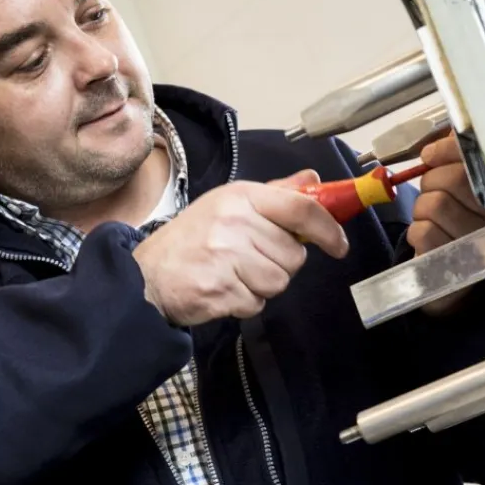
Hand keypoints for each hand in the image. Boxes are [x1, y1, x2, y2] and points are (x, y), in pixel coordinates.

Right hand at [132, 170, 348, 324]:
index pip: (301, 208)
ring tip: (233, 273)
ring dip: (262, 285)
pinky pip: (257, 304)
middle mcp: (233, 223)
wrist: (146, 276)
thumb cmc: (191, 240)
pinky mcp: (219, 290)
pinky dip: (244, 302)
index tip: (339, 244)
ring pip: (279, 282)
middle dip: (280, 263)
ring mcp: (225, 257)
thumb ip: (276, 195)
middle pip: (294, 255)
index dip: (329, 228)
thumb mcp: (229, 205)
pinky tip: (223, 288)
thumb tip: (314, 181)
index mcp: (240, 197)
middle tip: (249, 258)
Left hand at [409, 133, 484, 313]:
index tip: (430, 155)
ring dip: (423, 209)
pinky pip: (421, 231)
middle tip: (435, 192)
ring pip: (432, 204)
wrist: (455, 278)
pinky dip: (417, 232)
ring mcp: (476, 242)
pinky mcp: (453, 262)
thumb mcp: (465, 188)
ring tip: (436, 219)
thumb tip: (443, 137)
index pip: (476, 159)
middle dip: (431, 181)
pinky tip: (432, 238)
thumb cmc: (460, 223)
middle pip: (450, 179)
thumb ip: (459, 157)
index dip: (446, 150)